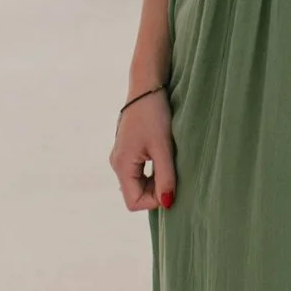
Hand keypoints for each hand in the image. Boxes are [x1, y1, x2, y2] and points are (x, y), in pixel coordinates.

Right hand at [113, 90, 175, 213]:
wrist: (147, 86)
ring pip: (138, 184)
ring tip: (170, 163)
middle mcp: (117, 164)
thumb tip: (167, 203)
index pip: (134, 202)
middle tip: (174, 173)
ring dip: (156, 180)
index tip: (171, 185)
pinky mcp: (127, 150)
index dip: (154, 201)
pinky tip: (164, 158)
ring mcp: (121, 157)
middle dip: (156, 190)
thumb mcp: (163, 147)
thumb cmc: (154, 114)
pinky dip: (152, 172)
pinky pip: (138, 172)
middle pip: (135, 194)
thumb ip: (165, 177)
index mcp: (121, 165)